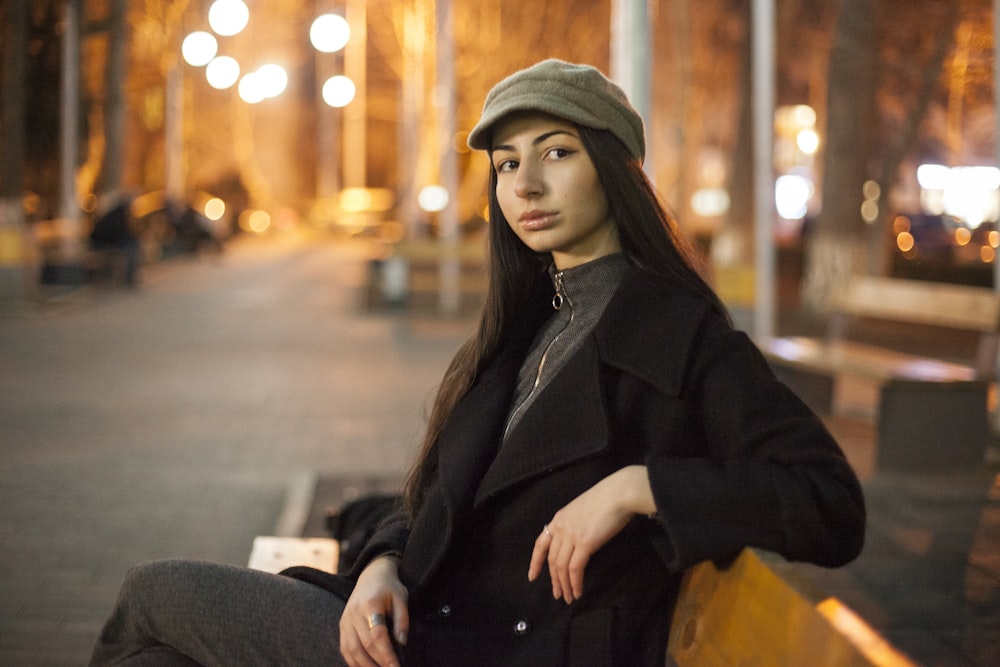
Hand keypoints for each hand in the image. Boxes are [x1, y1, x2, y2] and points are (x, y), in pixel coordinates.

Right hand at [339, 555, 409, 666]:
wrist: (371, 574)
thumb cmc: (389, 587)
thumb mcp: (401, 598)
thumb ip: (402, 621)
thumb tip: (402, 643)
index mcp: (369, 605)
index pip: (377, 636)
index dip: (387, 654)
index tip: (396, 666)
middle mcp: (353, 614)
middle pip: (364, 646)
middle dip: (378, 664)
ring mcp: (345, 620)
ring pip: (351, 650)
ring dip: (365, 666)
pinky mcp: (342, 626)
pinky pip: (345, 648)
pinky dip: (354, 662)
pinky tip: (365, 666)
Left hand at [528, 465, 654, 603]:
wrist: (619, 493)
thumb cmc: (607, 499)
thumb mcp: (582, 510)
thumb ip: (575, 525)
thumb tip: (578, 542)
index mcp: (559, 518)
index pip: (540, 544)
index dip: (535, 562)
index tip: (532, 576)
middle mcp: (561, 528)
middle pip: (552, 559)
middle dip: (554, 580)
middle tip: (558, 594)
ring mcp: (571, 535)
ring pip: (561, 567)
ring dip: (565, 585)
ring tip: (569, 598)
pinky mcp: (585, 543)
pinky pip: (575, 568)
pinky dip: (575, 583)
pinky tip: (578, 591)